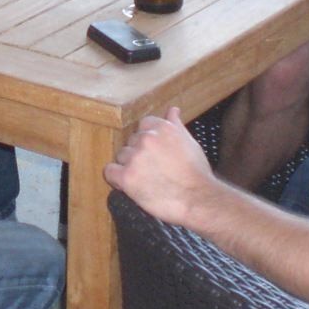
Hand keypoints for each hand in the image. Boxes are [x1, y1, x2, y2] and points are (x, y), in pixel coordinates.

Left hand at [104, 107, 215, 228]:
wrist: (198, 198)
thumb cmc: (196, 173)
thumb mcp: (190, 142)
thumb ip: (176, 125)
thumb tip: (172, 110)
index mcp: (162, 127)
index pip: (143, 125)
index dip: (148, 141)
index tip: (154, 152)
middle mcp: (146, 139)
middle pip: (131, 142)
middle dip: (139, 154)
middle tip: (153, 169)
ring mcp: (135, 157)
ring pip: (121, 156)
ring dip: (129, 166)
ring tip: (145, 179)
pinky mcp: (127, 177)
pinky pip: (110, 172)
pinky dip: (116, 179)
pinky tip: (129, 184)